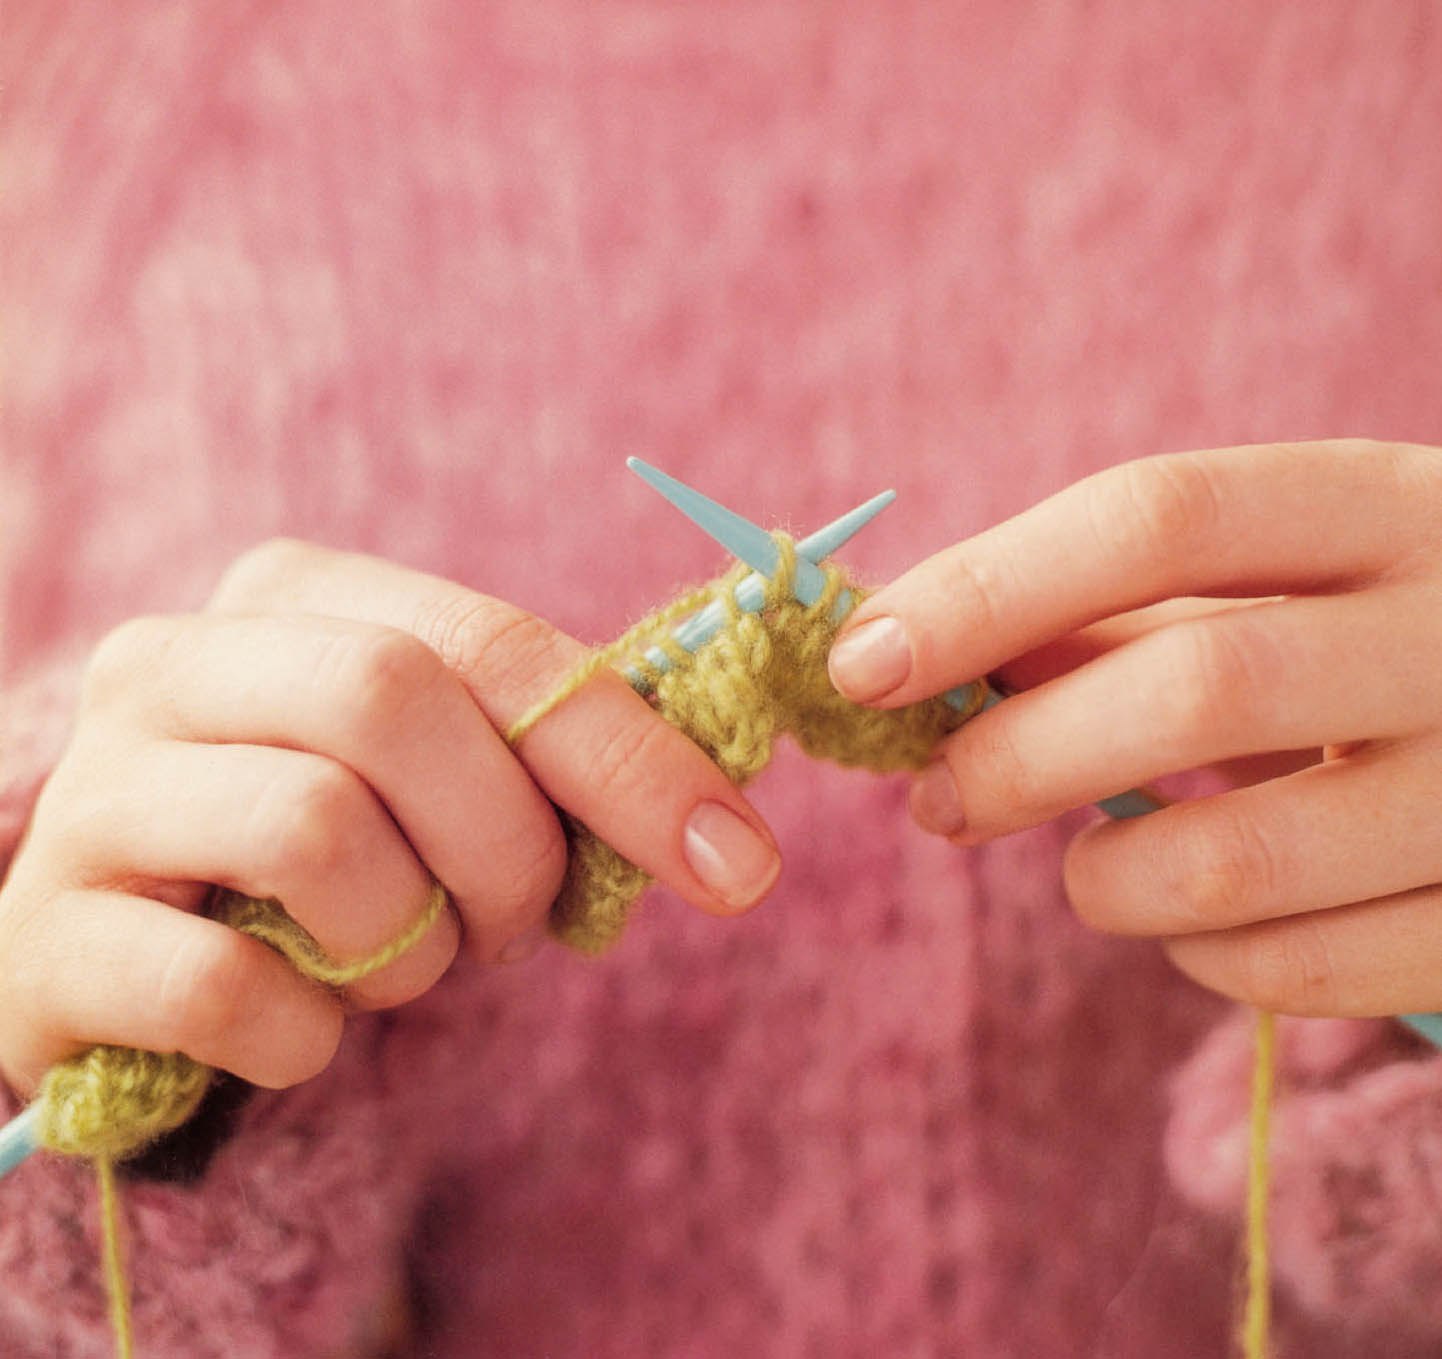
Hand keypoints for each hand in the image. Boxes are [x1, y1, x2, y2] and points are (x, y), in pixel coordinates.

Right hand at [0, 540, 779, 1094]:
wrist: (142, 963)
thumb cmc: (330, 859)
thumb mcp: (443, 783)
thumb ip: (551, 765)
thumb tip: (720, 826)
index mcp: (290, 598)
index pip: (491, 642)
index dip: (627, 755)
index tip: (738, 862)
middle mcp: (171, 662)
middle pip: (394, 701)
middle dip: (505, 844)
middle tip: (519, 928)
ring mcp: (92, 796)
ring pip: (315, 829)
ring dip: (410, 939)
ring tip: (401, 965)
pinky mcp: (38, 938)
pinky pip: (226, 988)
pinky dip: (311, 1035)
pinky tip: (304, 1032)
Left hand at [828, 440, 1441, 1017]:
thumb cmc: (1379, 640)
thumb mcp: (1278, 588)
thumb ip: (1115, 616)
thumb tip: (919, 658)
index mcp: (1385, 507)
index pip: (1157, 518)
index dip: (988, 590)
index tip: (865, 664)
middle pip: (1197, 687)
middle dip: (1022, 755)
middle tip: (939, 799)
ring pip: (1237, 860)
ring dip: (1105, 879)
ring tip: (1083, 870)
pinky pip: (1301, 970)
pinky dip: (1205, 960)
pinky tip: (1196, 928)